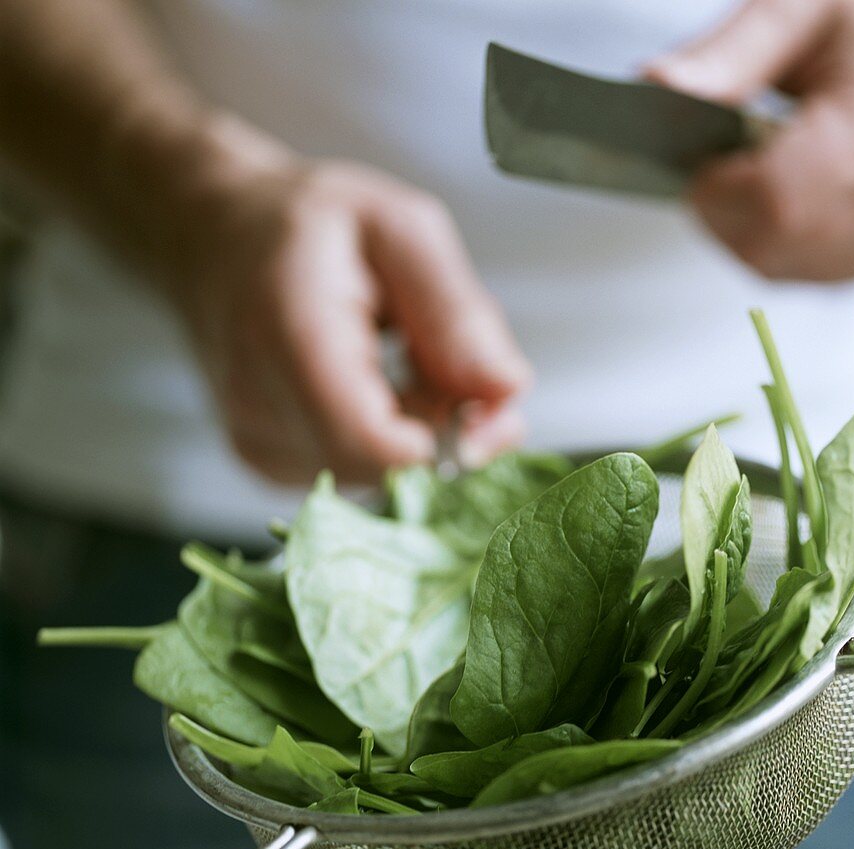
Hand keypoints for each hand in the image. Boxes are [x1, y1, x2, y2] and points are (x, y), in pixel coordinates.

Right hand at [161, 135, 530, 483]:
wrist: (209, 235)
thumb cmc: (302, 225)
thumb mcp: (400, 231)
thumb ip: (456, 313)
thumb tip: (506, 391)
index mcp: (293, 335)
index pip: (376, 447)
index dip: (448, 443)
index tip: (481, 406)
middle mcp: (260, 405)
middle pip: (386, 472)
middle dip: (445, 434)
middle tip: (456, 367)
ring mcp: (257, 445)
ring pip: (376, 481)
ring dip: (418, 437)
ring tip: (407, 364)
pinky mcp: (265, 465)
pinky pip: (354, 478)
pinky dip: (387, 444)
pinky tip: (380, 389)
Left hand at [646, 0, 853, 280]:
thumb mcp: (801, 6)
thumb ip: (727, 57)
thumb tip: (653, 89)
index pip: (774, 199)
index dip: (715, 190)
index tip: (699, 160)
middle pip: (772, 243)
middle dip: (723, 212)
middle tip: (725, 162)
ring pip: (782, 267)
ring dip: (746, 230)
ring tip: (764, 170)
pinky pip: (807, 274)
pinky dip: (778, 244)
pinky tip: (793, 197)